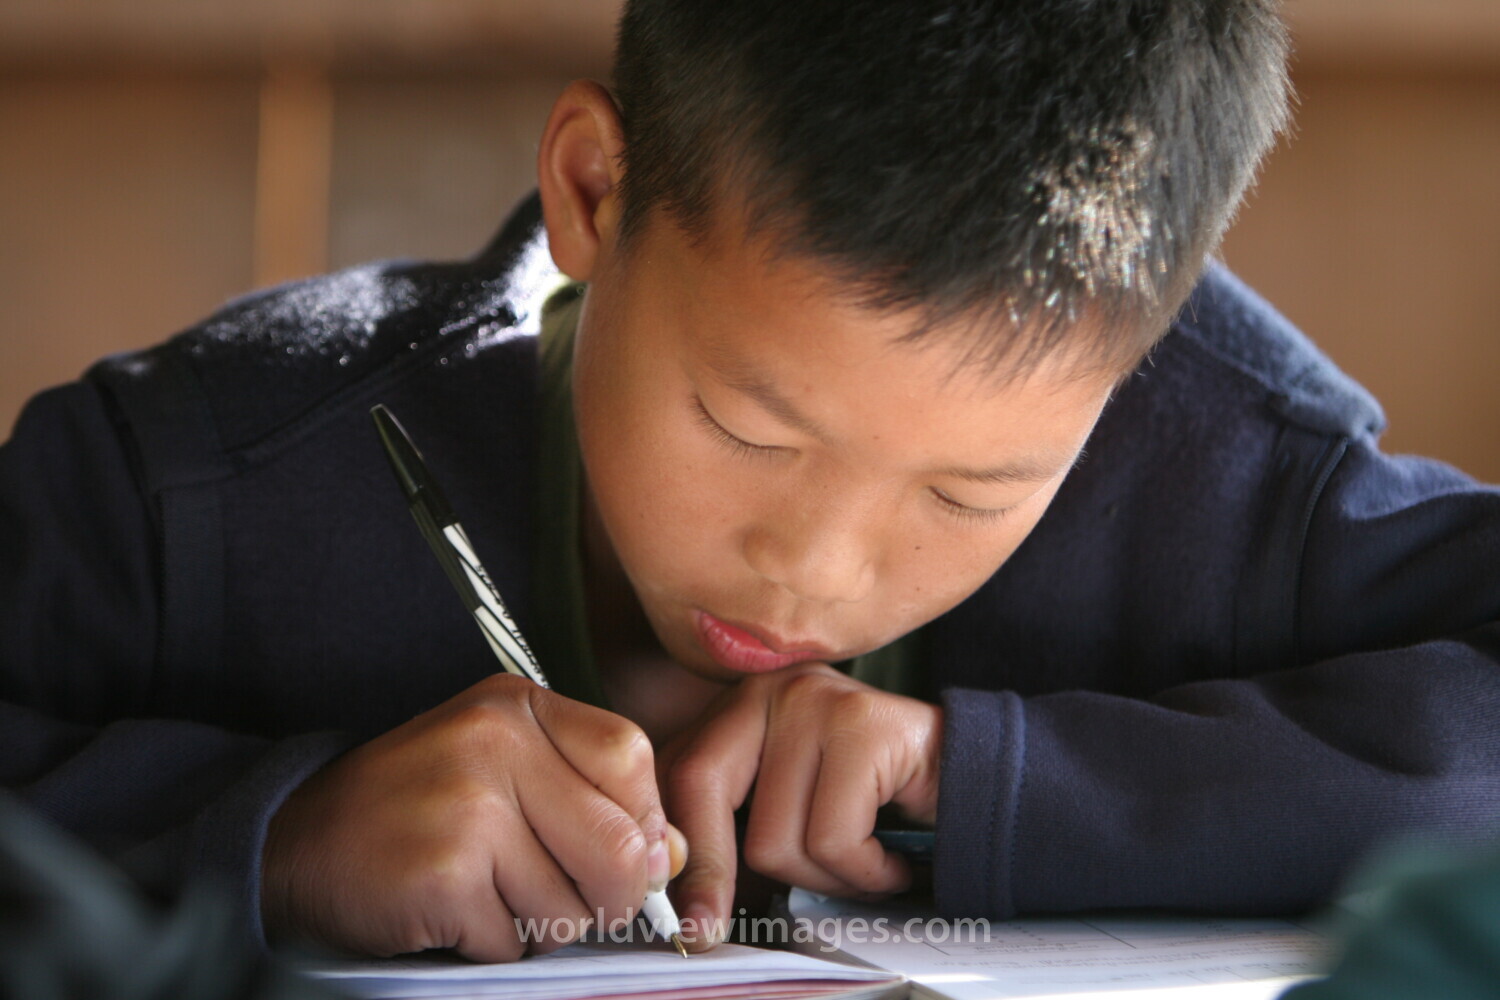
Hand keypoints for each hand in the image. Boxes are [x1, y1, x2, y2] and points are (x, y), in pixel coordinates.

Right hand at [261, 672, 682, 960]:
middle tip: (563, 902)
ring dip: (540, 926)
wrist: (291, 844)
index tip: (619, 854)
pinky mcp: (443, 872)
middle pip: (620, 846)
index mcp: (518, 707)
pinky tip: (453, 915)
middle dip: (605, 899)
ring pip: (573, 905)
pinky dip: (491, 947)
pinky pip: (514, 941)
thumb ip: (592, 801)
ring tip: (489, 897)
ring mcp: (468, 804)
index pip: (632, 758)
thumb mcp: (503, 774)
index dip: (641, 823)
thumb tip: (672, 857)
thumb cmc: (414, 811)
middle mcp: (496, 742)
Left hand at [658, 663, 941, 949]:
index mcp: (739, 705)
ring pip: (775, 835)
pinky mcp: (865, 726)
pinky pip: (834, 840)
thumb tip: (676, 895)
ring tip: (862, 864)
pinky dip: (867, 873)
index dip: (675, 849)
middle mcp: (770, 689)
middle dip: (712, 872)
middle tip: (715, 928)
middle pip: (702, 785)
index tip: (680, 914)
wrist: (973, 781)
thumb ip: (732, 824)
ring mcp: (817, 700)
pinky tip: (890, 860)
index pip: (675, 772)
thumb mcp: (787, 804)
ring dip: (825, 879)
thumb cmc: (873, 804)